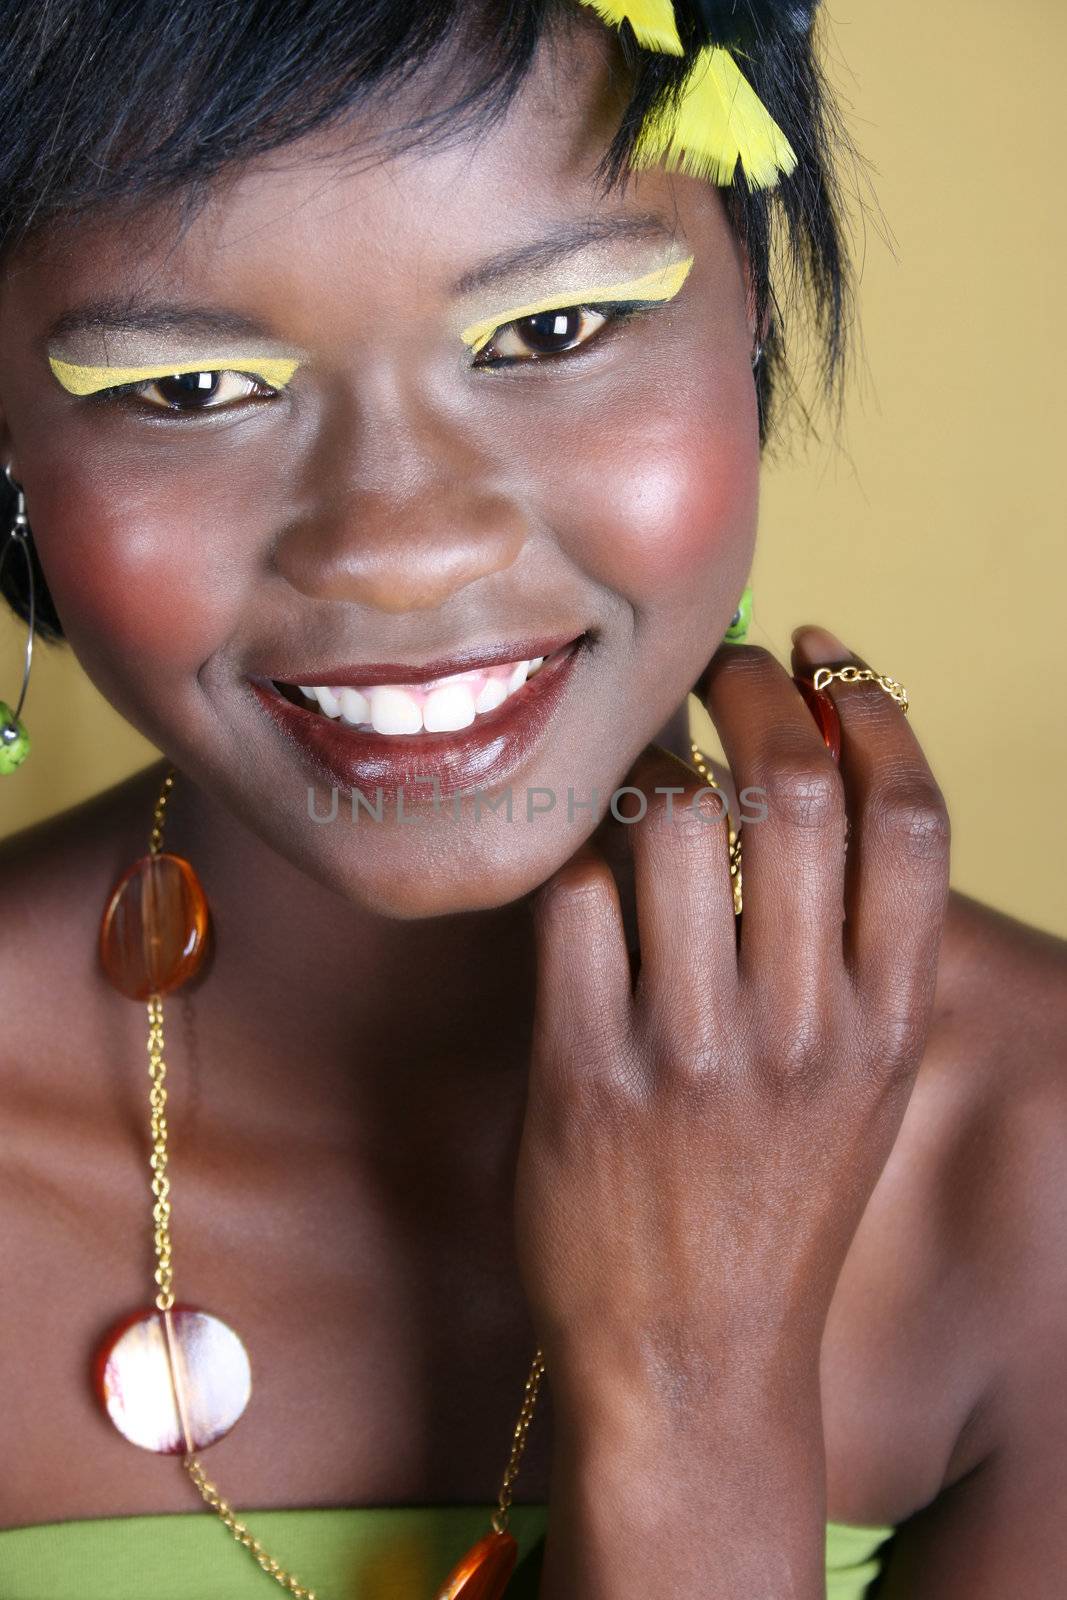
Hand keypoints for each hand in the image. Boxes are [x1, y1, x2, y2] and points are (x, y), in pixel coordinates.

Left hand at [513, 625, 950, 1420]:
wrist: (693, 1363)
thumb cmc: (772, 1205)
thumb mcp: (855, 1089)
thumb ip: (847, 952)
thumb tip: (809, 776)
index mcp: (887, 1023)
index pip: (910, 818)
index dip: (870, 708)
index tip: (824, 654)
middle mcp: (803, 1028)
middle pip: (793, 788)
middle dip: (748, 693)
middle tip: (714, 672)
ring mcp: (691, 1053)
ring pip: (675, 822)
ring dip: (649, 770)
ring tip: (635, 778)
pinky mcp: (583, 1077)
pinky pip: (574, 902)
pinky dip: (572, 860)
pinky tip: (575, 870)